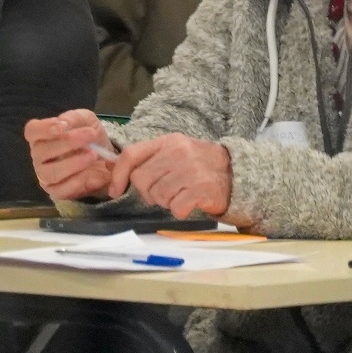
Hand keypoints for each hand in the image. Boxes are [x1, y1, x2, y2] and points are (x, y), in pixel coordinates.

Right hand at [25, 110, 115, 200]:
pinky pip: (60, 190)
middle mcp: (39, 156)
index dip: (43, 128)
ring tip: (93, 154)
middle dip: (67, 143)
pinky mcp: (57, 192)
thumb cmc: (89, 136)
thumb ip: (74, 118)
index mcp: (41, 137)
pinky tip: (88, 172)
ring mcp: (45, 176)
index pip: (32, 131)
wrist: (106, 158)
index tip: (63, 127)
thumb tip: (63, 122)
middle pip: (41, 152)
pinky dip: (76, 181)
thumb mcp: (86, 120)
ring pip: (50, 173)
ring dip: (73, 163)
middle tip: (91, 135)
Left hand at [109, 134, 231, 219]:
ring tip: (181, 194)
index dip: (118, 175)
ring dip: (166, 202)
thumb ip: (150, 159)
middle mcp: (178, 152)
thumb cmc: (199, 165)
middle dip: (148, 192)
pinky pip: (176, 208)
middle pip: (141, 180)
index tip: (115, 190)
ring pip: (158, 196)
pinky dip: (180, 210)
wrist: (236, 173)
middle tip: (164, 192)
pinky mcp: (201, 189)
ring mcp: (190, 170)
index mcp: (168, 141)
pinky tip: (190, 202)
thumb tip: (116, 173)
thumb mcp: (175, 152)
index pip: (131, 155)